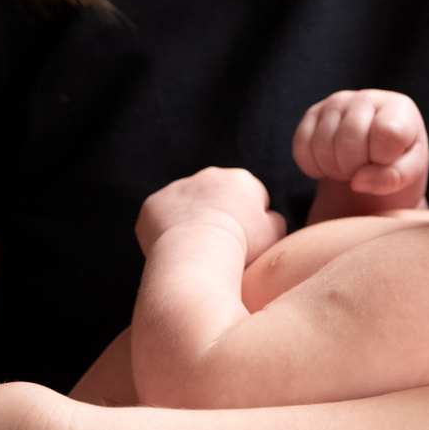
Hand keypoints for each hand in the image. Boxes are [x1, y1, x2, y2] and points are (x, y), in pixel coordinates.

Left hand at [135, 167, 287, 260]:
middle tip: (218, 246)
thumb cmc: (241, 247)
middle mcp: (209, 175)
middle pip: (216, 197)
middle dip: (218, 216)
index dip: (248, 223)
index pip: (249, 198)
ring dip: (191, 223)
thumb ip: (274, 220)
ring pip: (187, 206)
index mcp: (242, 180)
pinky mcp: (153, 203)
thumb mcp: (275, 235)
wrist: (197, 254)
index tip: (243, 242)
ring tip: (195, 252)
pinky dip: (166, 232)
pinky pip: (160, 218)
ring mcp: (178, 187)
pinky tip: (173, 251)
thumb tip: (267, 216)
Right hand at [293, 90, 428, 216]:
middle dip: (355, 168)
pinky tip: (330, 165)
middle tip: (363, 172)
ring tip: (350, 169)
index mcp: (399, 107)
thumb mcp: (408, 173)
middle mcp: (366, 98)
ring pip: (323, 144)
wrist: (373, 160)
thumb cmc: (396, 163)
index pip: (387, 134)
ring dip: (334, 170)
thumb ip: (394, 178)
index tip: (386, 164)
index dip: (383, 159)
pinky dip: (313, 167)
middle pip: (350, 138)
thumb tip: (358, 182)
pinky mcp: (312, 114)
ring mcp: (336, 103)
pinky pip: (301, 146)